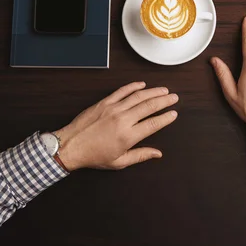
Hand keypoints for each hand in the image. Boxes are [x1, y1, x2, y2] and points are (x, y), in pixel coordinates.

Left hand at [53, 82, 177, 170]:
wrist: (71, 146)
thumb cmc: (93, 156)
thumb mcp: (119, 162)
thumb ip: (140, 155)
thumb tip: (157, 154)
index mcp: (128, 136)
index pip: (153, 124)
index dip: (166, 118)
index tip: (174, 114)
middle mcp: (123, 120)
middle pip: (149, 106)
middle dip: (164, 100)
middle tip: (174, 97)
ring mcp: (113, 109)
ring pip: (138, 96)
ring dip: (153, 91)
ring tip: (163, 90)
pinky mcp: (105, 102)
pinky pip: (122, 91)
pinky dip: (133, 86)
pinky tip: (142, 84)